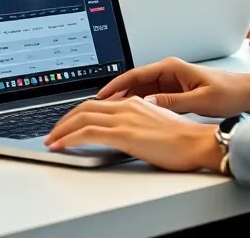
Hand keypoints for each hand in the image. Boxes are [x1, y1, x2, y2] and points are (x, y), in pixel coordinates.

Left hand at [43, 97, 223, 171]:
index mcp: (134, 102)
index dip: (77, 113)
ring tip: (52, 140)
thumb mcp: (154, 126)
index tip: (67, 123)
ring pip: (81, 117)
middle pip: (84, 107)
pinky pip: (87, 132)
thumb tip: (126, 134)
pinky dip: (69, 137)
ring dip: (61, 129)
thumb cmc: (183, 140)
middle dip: (64, 120)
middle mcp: (126, 106)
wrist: (197, 143)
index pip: (96, 103)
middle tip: (53, 132)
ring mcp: (124, 118)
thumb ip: (137, 124)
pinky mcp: (124, 133)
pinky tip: (61, 145)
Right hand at [90, 57, 249, 117]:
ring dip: (126, 101)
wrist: (248, 93)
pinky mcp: (175, 91)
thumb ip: (172, 102)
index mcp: (172, 67)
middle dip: (116, 94)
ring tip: (110, 114)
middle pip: (134, 82)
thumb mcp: (200, 100)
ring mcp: (171, 81)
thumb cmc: (230, 92)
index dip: (116, 85)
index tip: (101, 95)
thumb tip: (148, 104)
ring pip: (141, 91)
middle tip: (99, 108)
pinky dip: (140, 105)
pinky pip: (151, 97)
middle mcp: (169, 72)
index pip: (135, 74)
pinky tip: (131, 116)